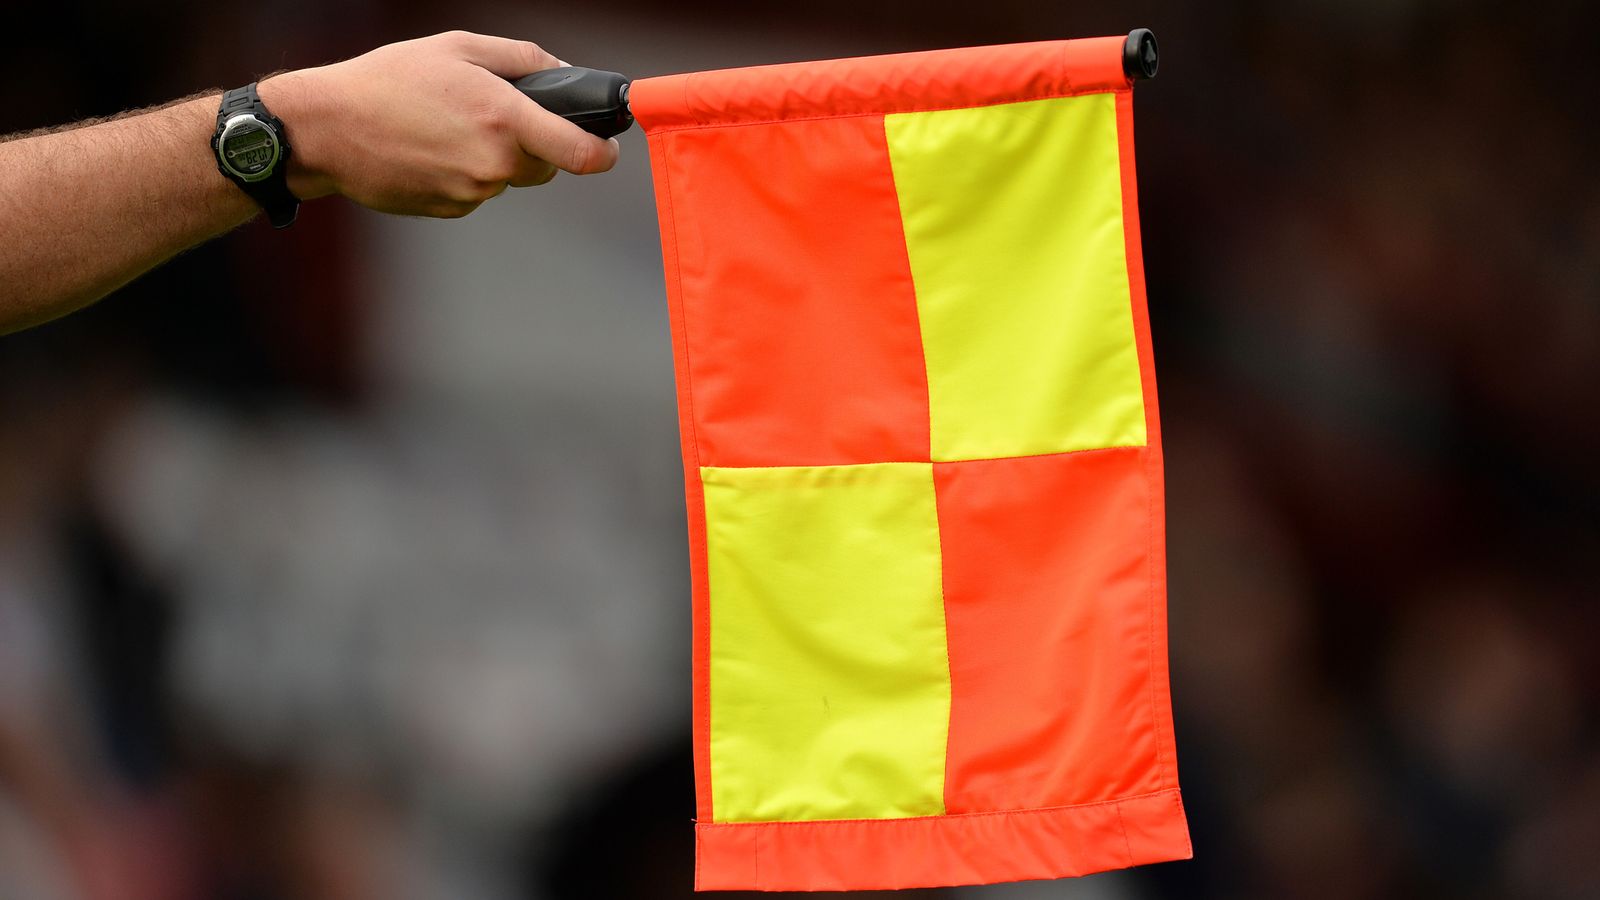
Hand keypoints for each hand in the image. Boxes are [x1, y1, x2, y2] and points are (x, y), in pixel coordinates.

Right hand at [258, 31, 618, 217]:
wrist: (326, 129)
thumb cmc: (389, 80)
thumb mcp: (459, 48)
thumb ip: (522, 60)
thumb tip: (565, 74)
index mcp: (505, 119)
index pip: (583, 154)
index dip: (604, 152)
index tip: (608, 146)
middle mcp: (494, 163)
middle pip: (547, 166)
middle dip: (536, 143)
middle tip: (493, 113)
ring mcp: (473, 192)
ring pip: (508, 177)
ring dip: (494, 155)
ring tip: (447, 125)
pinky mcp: (451, 209)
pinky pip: (477, 191)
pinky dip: (465, 171)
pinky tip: (430, 148)